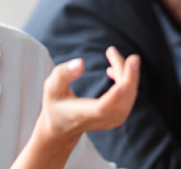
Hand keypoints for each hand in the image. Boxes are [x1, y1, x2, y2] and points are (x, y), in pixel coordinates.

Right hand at [13, 47, 139, 168]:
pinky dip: (126, 78)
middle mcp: (101, 120)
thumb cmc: (56, 105)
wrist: (63, 128)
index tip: (124, 82)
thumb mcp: (51, 89)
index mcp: (83, 114)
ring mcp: (113, 120)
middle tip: (119, 52)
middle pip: (123, 98)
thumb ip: (62, 75)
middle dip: (127, 74)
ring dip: (126, 72)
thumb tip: (81, 63)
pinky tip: (112, 69)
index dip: (115, 95)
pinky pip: (129, 95)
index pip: (102, 108)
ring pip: (129, 95)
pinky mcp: (119, 116)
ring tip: (111, 53)